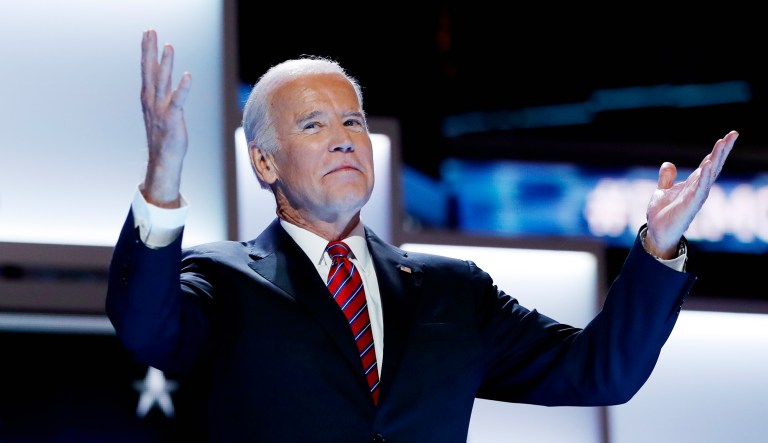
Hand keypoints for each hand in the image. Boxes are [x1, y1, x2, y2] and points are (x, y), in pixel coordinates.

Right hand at [140, 29, 191, 207]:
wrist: (163, 158)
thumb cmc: (164, 134)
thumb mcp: (159, 110)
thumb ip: (161, 94)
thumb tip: (164, 82)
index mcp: (148, 97)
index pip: (146, 69)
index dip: (147, 51)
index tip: (147, 34)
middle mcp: (152, 100)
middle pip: (150, 71)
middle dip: (150, 50)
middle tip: (150, 31)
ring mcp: (161, 109)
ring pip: (162, 82)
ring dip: (165, 64)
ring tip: (168, 46)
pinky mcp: (172, 118)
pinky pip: (177, 100)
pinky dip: (182, 88)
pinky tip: (187, 75)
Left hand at [645, 130, 737, 258]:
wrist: (656, 232)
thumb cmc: (662, 214)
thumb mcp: (662, 191)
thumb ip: (667, 178)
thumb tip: (668, 164)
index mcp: (693, 184)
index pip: (708, 164)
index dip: (717, 151)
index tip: (727, 137)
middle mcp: (698, 188)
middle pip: (714, 165)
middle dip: (723, 150)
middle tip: (733, 134)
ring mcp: (696, 196)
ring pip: (710, 174)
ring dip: (716, 158)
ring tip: (723, 143)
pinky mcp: (691, 205)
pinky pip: (700, 189)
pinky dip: (704, 176)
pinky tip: (709, 164)